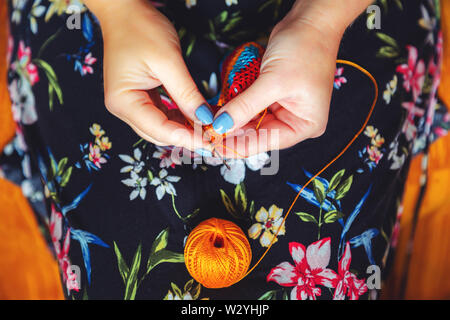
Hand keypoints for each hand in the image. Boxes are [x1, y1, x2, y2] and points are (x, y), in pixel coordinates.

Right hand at [85, 0, 213, 150]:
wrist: (124, 10)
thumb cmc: (140, 28)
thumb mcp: (168, 61)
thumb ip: (186, 94)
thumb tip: (205, 119)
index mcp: (123, 101)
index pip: (159, 130)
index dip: (187, 138)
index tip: (212, 142)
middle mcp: (123, 108)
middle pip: (158, 134)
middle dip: (186, 137)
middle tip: (214, 138)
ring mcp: (129, 104)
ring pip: (161, 128)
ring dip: (184, 130)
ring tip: (209, 130)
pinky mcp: (139, 98)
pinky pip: (161, 116)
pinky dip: (178, 119)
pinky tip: (196, 117)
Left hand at [212, 0, 371, 156]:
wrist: (311, 20)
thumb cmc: (304, 49)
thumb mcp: (273, 81)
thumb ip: (245, 107)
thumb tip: (220, 126)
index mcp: (306, 125)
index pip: (266, 142)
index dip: (238, 146)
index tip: (213, 146)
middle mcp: (295, 121)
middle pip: (257, 134)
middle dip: (232, 133)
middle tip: (204, 134)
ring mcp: (283, 108)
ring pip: (250, 122)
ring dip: (230, 121)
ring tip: (207, 125)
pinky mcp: (272, 96)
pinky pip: (250, 107)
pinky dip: (234, 108)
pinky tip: (217, 111)